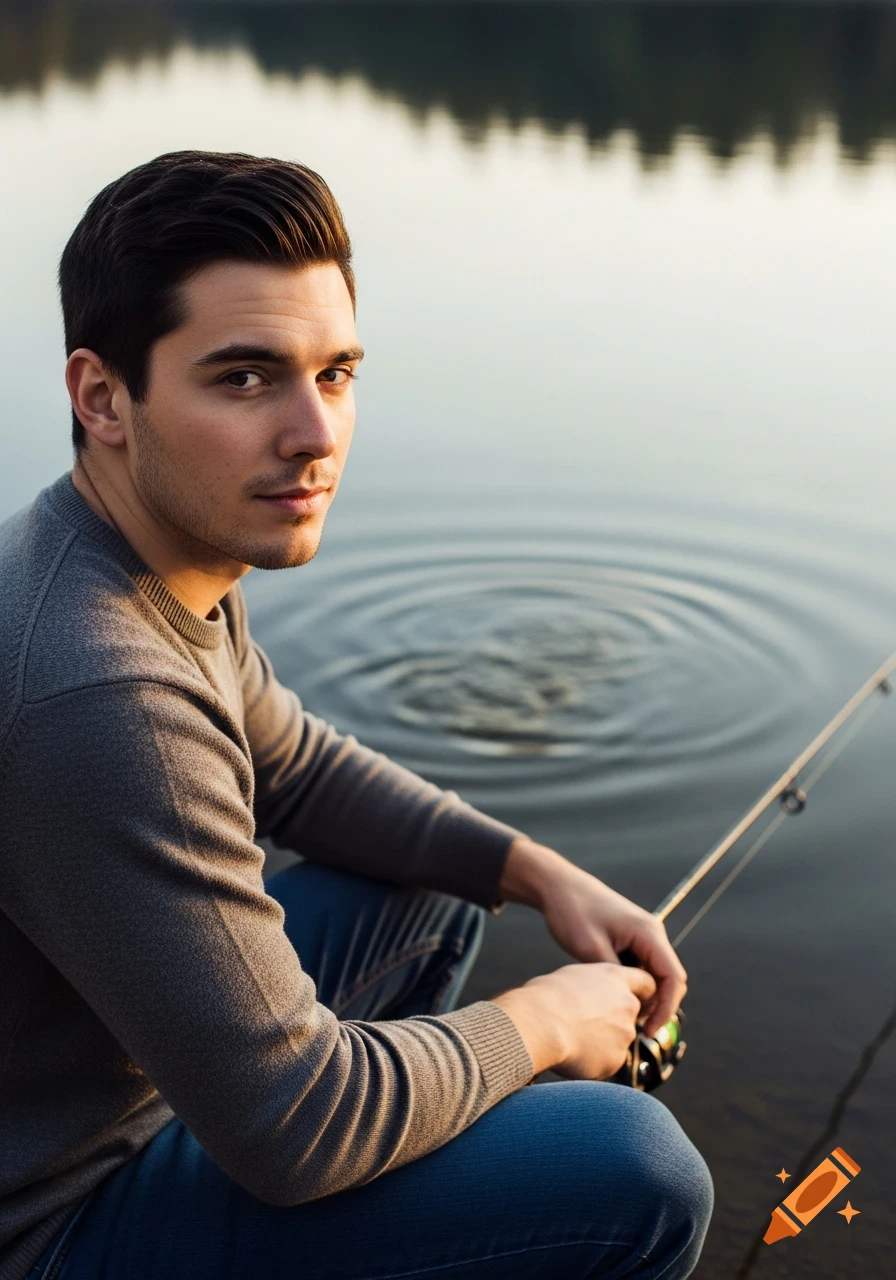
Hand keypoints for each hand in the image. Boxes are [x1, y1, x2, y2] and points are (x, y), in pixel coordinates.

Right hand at [491, 961, 657, 1080]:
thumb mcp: (572, 977)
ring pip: (617, 1040)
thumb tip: (590, 996)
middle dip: (613, 1020)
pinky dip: (594, 1061)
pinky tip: (573, 1054)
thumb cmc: (546, 996)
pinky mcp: (616, 1060)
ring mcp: (625, 1034)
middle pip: (630, 1014)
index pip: (646, 982)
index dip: (643, 991)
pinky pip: (607, 1062)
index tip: (635, 998)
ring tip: (571, 1039)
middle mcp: (627, 1004)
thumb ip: (592, 986)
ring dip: (602, 1042)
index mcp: (615, 978)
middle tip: (586, 1023)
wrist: (540, 1024)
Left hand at [499, 838, 686, 1036]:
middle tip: (636, 1029)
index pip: (673, 978)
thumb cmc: (573, 913)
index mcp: (649, 934)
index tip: (648, 1031)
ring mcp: (642, 935)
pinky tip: (615, 997)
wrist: (558, 886)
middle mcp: (652, 933)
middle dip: (657, 1006)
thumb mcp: (592, 951)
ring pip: (654, 974)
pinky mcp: (630, 938)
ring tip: (623, 1016)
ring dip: (645, 996)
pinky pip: (641, 966)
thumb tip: (630, 1005)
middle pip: (669, 978)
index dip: (665, 1008)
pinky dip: (634, 984)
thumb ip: (616, 978)